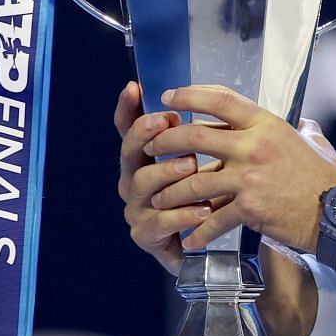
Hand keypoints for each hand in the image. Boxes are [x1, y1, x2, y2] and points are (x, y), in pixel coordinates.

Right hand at [114, 81, 212, 273]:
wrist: (208, 248)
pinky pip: (160, 222)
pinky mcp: (146, 236)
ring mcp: (136, 209)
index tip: (134, 88)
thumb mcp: (206, 164)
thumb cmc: (203, 199)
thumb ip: (199, 136)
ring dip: (167, 172)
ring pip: (142, 185)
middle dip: (145, 135)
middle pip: (129, 153)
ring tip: (192, 166)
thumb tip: (206, 96)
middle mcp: (133, 181)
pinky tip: (203, 209)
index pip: (127, 130)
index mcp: (144, 160)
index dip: (127, 109)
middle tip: (166, 123)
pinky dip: (182, 214)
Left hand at [145, 84, 335, 253]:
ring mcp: (250, 176)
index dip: (189, 95)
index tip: (168, 97)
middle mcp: (255, 145)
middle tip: (151, 147)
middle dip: (165, 141)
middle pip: (195, 135)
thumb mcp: (314, 142)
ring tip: (158, 199)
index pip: (221, 99)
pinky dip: (198, 231)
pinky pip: (213, 218)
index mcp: (267, 124)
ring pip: (194, 180)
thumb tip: (300, 123)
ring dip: (171, 191)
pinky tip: (189, 239)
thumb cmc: (328, 179)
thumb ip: (300, 130)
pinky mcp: (250, 206)